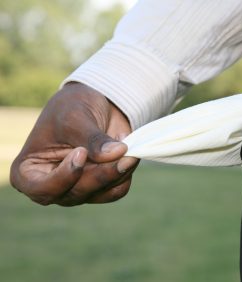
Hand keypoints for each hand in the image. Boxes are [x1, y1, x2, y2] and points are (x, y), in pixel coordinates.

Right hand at [10, 82, 138, 205]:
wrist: (94, 103)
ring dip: (118, 174)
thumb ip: (92, 139)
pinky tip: (129, 156)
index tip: (80, 152)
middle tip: (122, 151)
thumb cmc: (72, 107)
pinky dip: (125, 174)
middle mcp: (53, 186)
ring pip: (99, 194)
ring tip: (128, 150)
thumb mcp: (75, 117)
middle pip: (76, 194)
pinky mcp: (101, 186)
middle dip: (101, 174)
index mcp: (29, 171)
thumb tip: (118, 153)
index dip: (64, 177)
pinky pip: (116, 190)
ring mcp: (78, 188)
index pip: (42, 190)